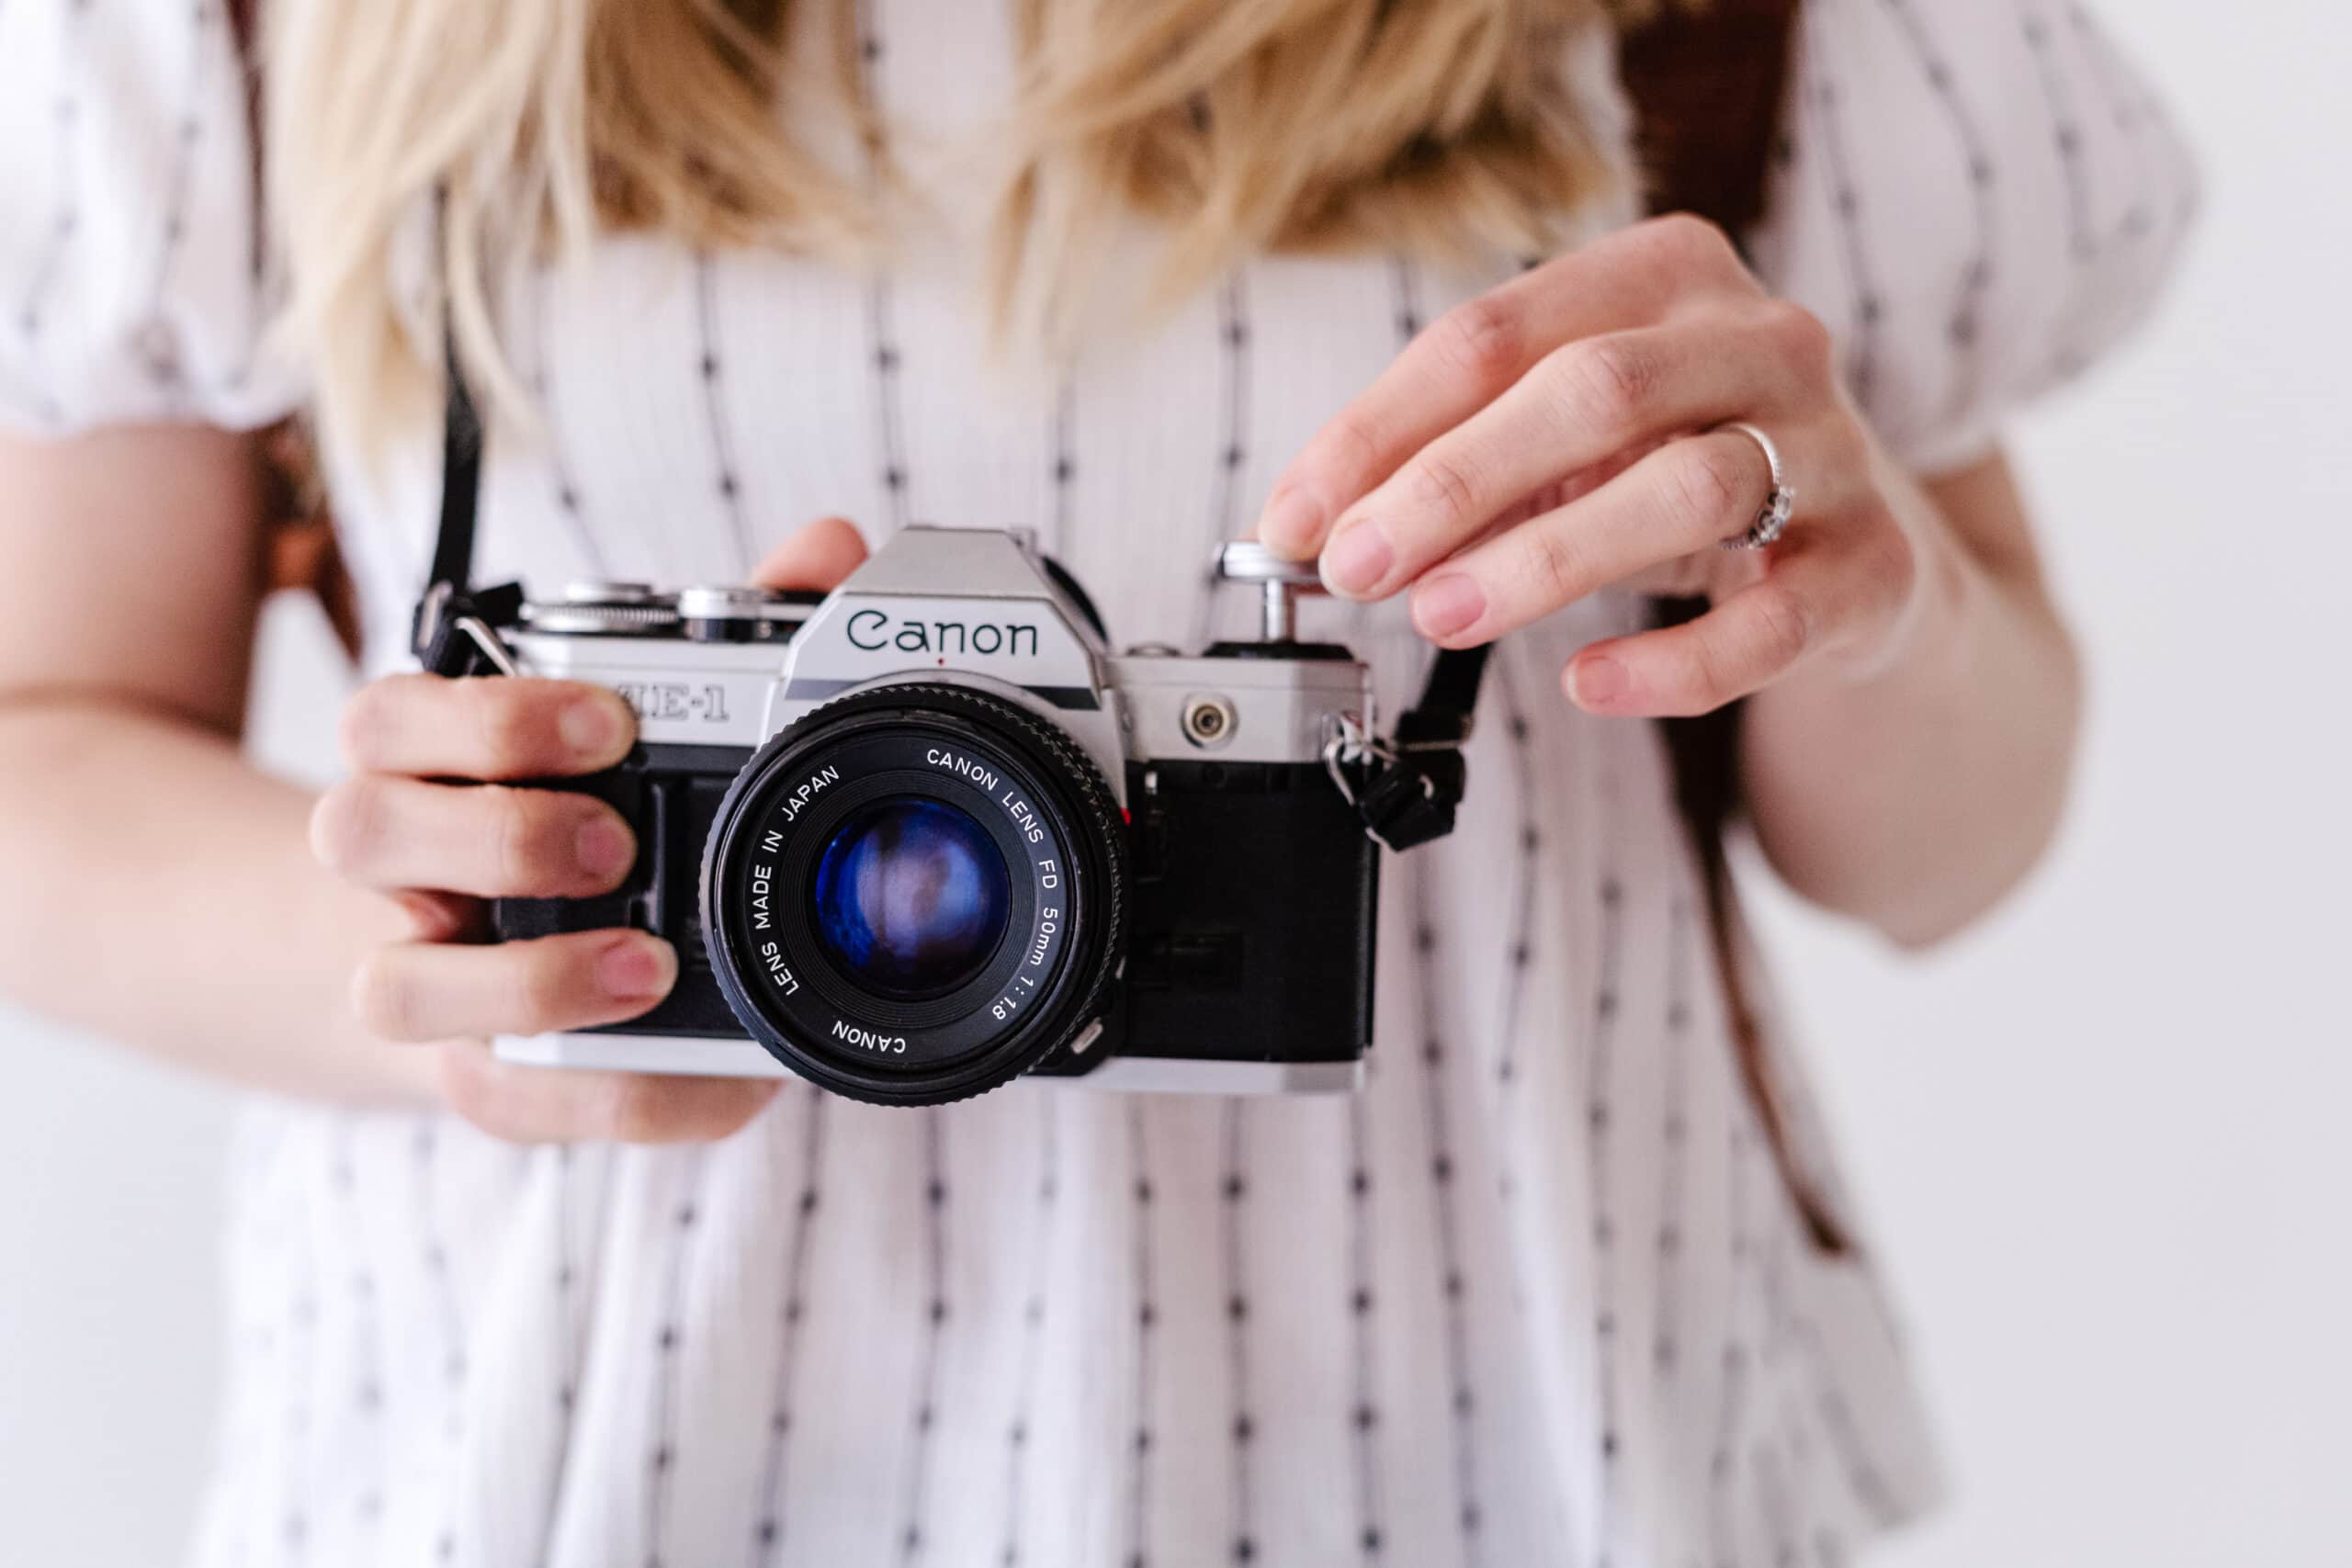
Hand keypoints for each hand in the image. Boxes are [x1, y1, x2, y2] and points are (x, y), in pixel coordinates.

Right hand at [311, 516, 870, 1141]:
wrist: (451, 947)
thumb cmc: (565, 806)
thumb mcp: (633, 718)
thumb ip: (728, 630)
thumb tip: (827, 546)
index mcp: (419, 762)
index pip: (392, 717)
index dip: (488, 717)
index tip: (609, 720)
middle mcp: (393, 870)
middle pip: (360, 834)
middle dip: (498, 836)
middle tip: (617, 844)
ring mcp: (417, 978)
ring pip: (393, 989)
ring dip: (525, 982)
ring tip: (645, 967)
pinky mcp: (470, 1076)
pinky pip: (504, 1102)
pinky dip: (614, 1100)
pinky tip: (720, 1081)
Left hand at [1255, 215, 1943, 716]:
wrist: (1855, 558)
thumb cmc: (1674, 475)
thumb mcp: (1562, 447)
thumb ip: (1450, 468)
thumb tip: (1307, 530)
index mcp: (1664, 275)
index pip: (1493, 333)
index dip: (1376, 430)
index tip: (1293, 519)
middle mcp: (1761, 339)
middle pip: (1592, 389)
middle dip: (1450, 482)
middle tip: (1356, 567)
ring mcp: (1831, 450)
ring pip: (1685, 489)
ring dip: (1543, 561)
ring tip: (1441, 617)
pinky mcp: (1873, 566)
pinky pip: (1773, 618)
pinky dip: (1673, 662)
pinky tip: (1590, 683)